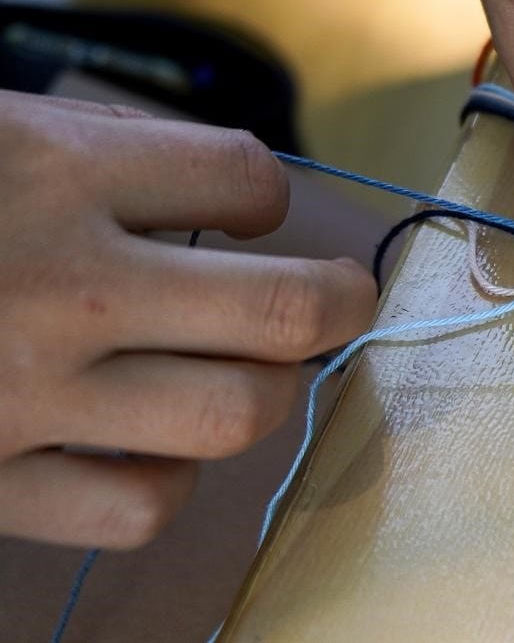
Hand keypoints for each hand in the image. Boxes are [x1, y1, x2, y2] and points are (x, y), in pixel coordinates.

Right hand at [0, 92, 375, 548]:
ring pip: (232, 415)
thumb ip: (99, 149)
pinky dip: (164, 479)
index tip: (249, 206)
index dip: (267, 192)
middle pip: (287, 311)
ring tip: (242, 366)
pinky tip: (146, 443)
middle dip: (338, 301)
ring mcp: (26, 395)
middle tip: (337, 296)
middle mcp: (63, 286)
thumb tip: (222, 186)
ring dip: (260, 389)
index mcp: (57, 172)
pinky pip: (135, 508)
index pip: (249, 179)